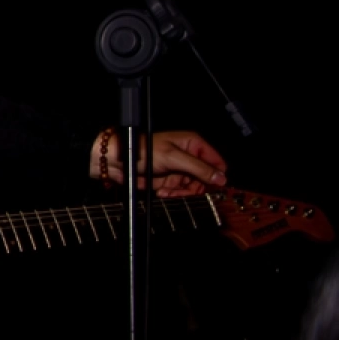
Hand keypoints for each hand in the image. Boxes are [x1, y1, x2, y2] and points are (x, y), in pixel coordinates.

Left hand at [90, 128, 227, 196]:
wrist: (118, 161)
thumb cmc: (143, 150)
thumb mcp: (173, 157)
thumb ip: (199, 168)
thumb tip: (221, 178)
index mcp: (193, 144)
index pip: (217, 162)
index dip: (217, 176)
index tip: (211, 187)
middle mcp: (189, 157)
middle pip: (207, 179)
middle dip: (196, 188)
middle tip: (185, 191)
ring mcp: (180, 171)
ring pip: (194, 189)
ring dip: (182, 193)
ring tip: (167, 190)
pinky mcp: (171, 181)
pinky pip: (180, 193)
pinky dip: (173, 194)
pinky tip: (161, 191)